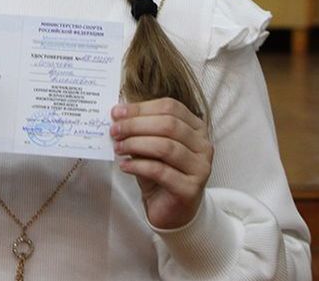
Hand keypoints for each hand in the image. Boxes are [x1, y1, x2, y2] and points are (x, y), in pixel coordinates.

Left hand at [110, 98, 212, 229]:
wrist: (171, 210)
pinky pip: (161, 171)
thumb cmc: (161, 174)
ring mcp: (200, 168)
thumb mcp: (150, 147)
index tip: (117, 112)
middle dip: (136, 125)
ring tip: (118, 148)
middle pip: (169, 125)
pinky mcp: (190, 189)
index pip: (171, 107)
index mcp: (196, 128)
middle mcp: (203, 146)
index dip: (142, 108)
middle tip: (115, 130)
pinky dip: (139, 166)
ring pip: (166, 147)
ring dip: (136, 144)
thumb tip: (119, 115)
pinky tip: (125, 165)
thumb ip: (140, 130)